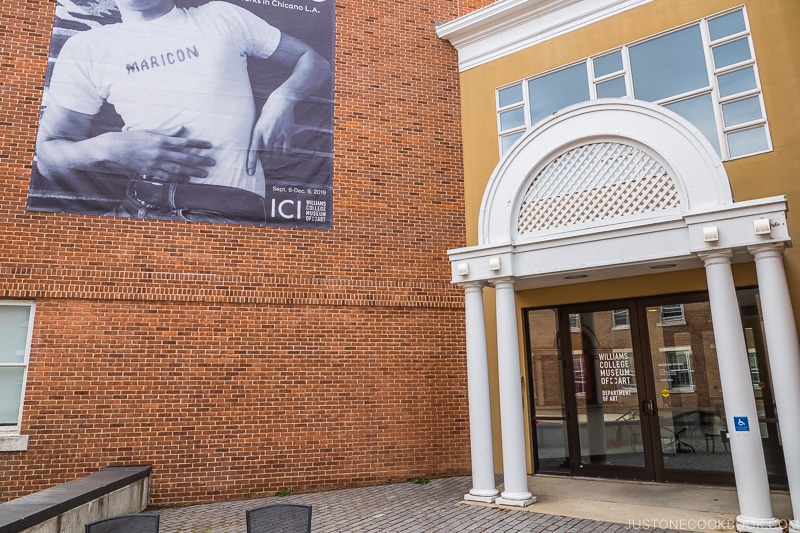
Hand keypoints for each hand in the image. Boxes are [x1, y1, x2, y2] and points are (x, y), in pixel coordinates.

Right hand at [101, 125, 215, 180]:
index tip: (209, 145)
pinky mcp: (150, 171)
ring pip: (178, 169)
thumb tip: (182, 128)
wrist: (112, 149)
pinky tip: (187, 179)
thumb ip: (167, 132)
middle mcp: (160, 152)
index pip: (184, 142)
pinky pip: (167, 177)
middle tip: (212, 162)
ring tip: (204, 174)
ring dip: (193, 172)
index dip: (198, 144)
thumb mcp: (150, 131)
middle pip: (185, 157)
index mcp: (160, 140)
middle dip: (200, 160)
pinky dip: (178, 178)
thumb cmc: (131, 138)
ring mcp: (155, 163)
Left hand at [247, 96, 297, 174]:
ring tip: (272, 160)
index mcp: (257, 131)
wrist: (282, 101)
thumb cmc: (269, 110)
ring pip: (275, 154)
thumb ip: (259, 134)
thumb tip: (259, 146)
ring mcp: (278, 135)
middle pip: (265, 155)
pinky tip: (281, 153)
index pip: (253, 152)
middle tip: (264, 164)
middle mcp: (267, 135)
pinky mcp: (287, 135)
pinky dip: (283, 153)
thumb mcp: (259, 121)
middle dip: (264, 162)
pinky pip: (285, 150)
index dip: (251, 164)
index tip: (250, 173)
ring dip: (273, 158)